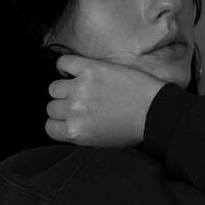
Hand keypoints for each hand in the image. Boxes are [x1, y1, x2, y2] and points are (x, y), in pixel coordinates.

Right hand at [44, 54, 163, 147]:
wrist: (155, 111)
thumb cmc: (132, 128)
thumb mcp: (99, 141)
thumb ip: (78, 132)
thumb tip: (65, 122)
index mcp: (75, 132)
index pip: (49, 127)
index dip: (59, 122)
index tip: (68, 118)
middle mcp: (73, 111)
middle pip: (51, 107)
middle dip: (63, 106)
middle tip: (80, 104)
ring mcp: (80, 88)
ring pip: (54, 87)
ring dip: (64, 88)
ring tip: (80, 88)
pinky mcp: (89, 69)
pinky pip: (63, 62)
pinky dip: (64, 66)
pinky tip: (74, 71)